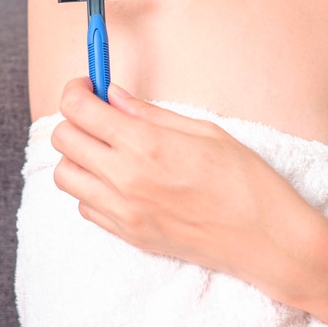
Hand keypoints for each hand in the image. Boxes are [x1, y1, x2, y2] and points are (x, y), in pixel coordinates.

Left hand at [51, 77, 327, 298]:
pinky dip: (92, 190)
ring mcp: (122, 211)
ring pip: (64, 176)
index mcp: (145, 144)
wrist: (265, 240)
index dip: (76, 90)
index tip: (88, 86)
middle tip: (97, 115)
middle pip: (62, 139)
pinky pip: (85, 207)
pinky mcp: (126, 235)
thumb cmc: (245, 182)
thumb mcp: (204, 131)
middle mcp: (125, 178)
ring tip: (107, 150)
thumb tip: (112, 95)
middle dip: (74, 119)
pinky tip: (120, 182)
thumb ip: (149, 112)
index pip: (78, 108)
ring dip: (77, 157)